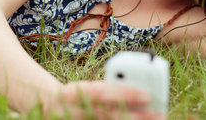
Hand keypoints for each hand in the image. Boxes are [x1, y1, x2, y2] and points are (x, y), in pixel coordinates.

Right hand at [44, 80, 165, 119]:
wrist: (46, 108)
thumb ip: (108, 88)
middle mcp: (71, 112)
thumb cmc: (76, 95)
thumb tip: (142, 92)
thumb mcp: (87, 88)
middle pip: (107, 114)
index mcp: (72, 92)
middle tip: (160, 114)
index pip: (101, 92)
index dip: (124, 93)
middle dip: (135, 116)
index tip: (148, 96)